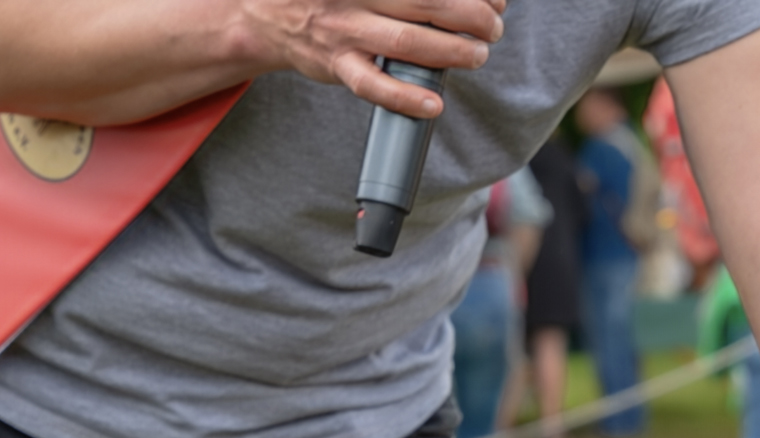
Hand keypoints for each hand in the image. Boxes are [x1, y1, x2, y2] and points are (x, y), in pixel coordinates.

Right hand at [237, 0, 505, 117]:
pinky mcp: (335, 64)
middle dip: (472, 16)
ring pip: (406, 42)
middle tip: (493, 27)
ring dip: (452, 52)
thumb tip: (468, 0)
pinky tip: (433, 104)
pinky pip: (371, 84)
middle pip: (426, 2)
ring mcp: (343, 29)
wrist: (266, 12)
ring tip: (478, 55)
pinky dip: (404, 97)